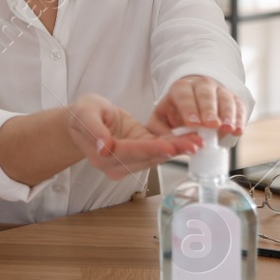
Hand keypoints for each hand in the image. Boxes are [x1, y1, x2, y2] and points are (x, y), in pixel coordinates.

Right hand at [63, 94, 200, 179]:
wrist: (84, 119)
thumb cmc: (83, 114)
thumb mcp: (84, 114)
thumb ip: (94, 130)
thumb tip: (104, 148)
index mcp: (103, 157)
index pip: (130, 153)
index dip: (151, 150)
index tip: (169, 147)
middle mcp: (117, 165)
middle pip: (147, 158)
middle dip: (172, 150)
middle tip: (194, 144)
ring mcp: (129, 162)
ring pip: (156, 156)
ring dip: (177, 149)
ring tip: (197, 141)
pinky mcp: (140, 153)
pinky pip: (158, 150)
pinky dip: (174, 145)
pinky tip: (190, 139)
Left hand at [149, 75, 245, 136]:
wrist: (188, 107)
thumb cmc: (173, 116)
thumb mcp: (160, 124)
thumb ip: (163, 135)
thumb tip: (176, 147)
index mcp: (181, 88)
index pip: (184, 95)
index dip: (189, 108)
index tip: (193, 124)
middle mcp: (201, 86)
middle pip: (206, 93)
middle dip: (209, 110)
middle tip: (211, 125)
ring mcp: (219, 91)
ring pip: (225, 98)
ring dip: (227, 114)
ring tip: (227, 128)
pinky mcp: (233, 100)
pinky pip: (238, 105)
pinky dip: (239, 118)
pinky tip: (238, 130)